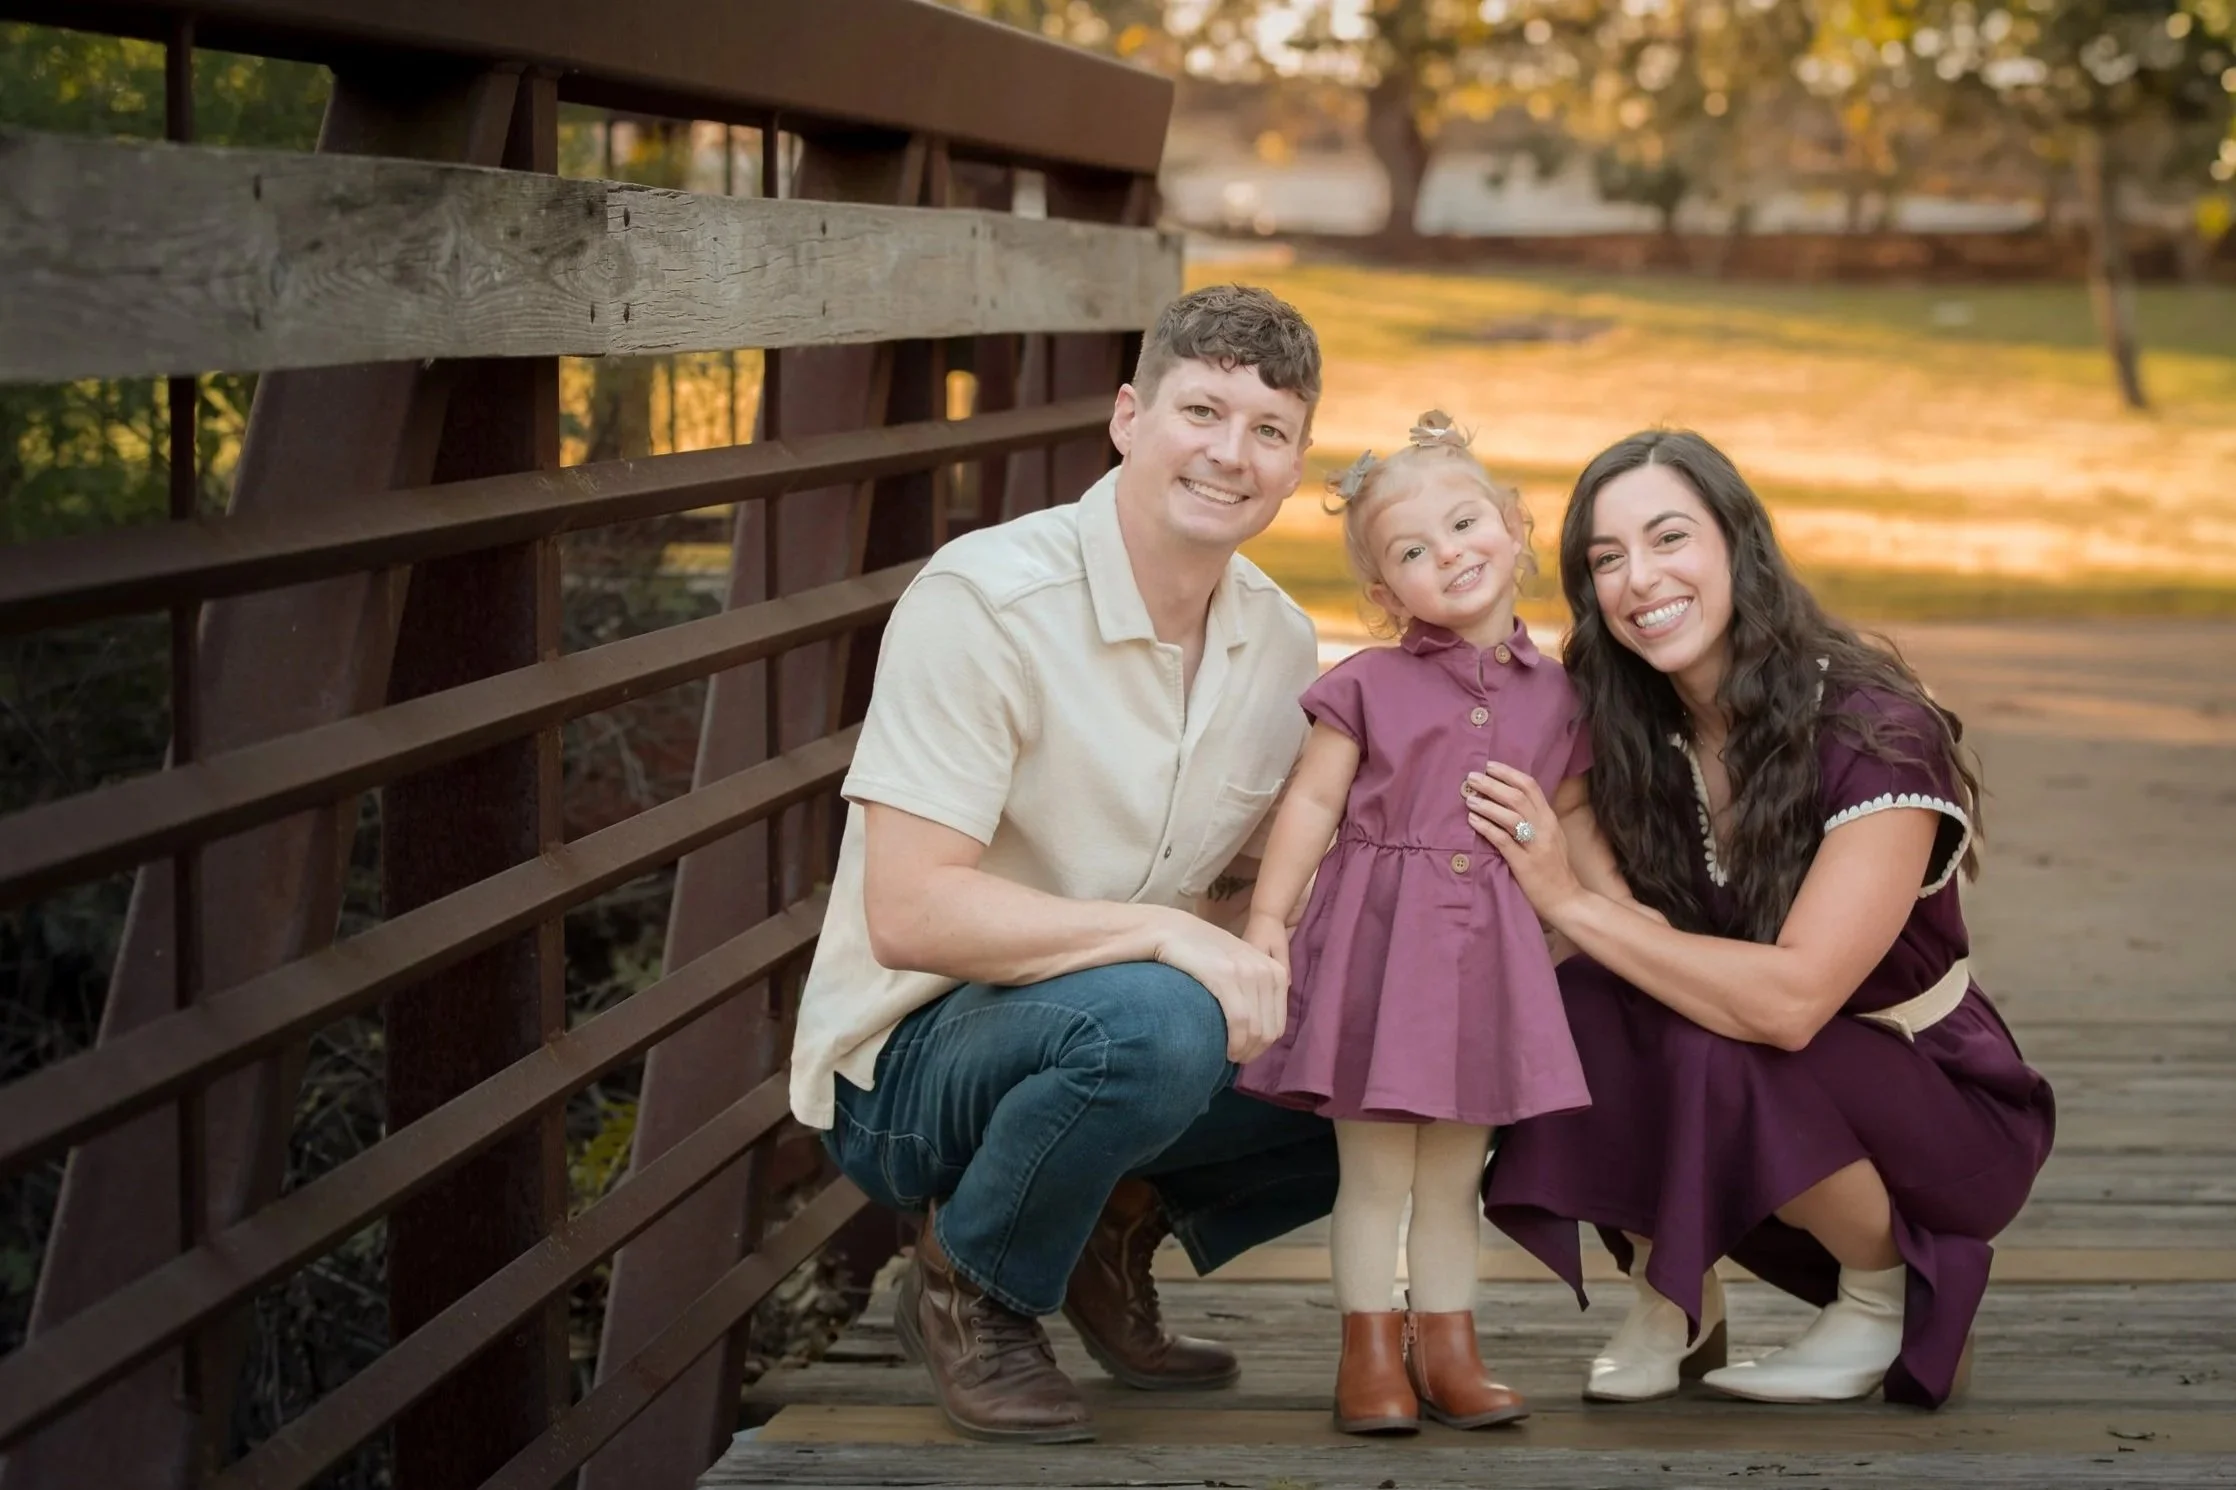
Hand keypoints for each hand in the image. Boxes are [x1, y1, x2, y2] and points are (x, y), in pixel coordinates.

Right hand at [1150, 909, 1288, 1063]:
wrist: (1172, 930)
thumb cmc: (1202, 955)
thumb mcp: (1240, 967)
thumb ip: (1256, 989)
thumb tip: (1264, 1030)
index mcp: (1274, 970)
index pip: (1278, 1024)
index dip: (1261, 1047)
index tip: (1242, 1054)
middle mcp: (1266, 970)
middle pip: (1269, 1031)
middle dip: (1252, 1053)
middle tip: (1233, 1059)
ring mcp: (1247, 972)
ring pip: (1256, 1031)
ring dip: (1243, 1052)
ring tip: (1227, 1056)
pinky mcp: (1226, 976)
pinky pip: (1240, 1021)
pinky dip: (1235, 1043)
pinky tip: (1224, 1049)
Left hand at [1464, 762, 1586, 923]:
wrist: (1567, 899)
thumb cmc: (1554, 868)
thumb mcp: (1550, 837)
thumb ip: (1534, 819)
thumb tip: (1508, 799)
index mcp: (1550, 819)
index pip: (1531, 787)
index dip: (1509, 773)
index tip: (1489, 766)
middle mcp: (1545, 828)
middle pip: (1518, 797)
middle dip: (1492, 785)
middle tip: (1471, 778)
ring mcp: (1536, 846)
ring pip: (1511, 816)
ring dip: (1487, 804)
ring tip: (1469, 799)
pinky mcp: (1525, 864)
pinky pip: (1504, 841)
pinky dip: (1487, 828)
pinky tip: (1473, 821)